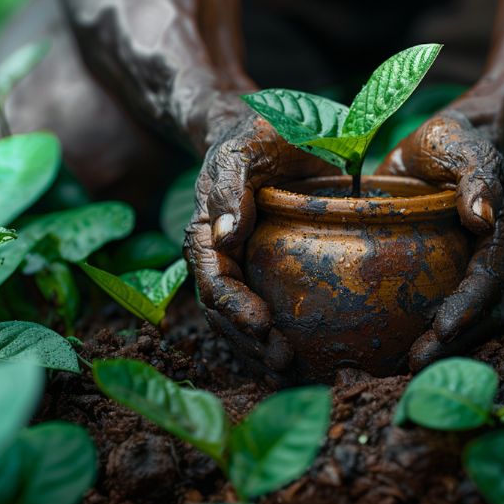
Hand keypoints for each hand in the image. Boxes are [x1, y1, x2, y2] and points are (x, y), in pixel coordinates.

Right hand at [184, 115, 339, 376]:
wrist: (267, 132)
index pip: (213, 279)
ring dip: (258, 350)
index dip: (234, 307)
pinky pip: (262, 312)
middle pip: (223, 311)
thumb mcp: (245, 146)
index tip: (262, 326)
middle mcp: (219, 255)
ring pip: (238, 321)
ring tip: (288, 372)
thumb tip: (225, 236)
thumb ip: (230, 184)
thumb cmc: (257, 134)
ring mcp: (240, 268)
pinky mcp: (264, 274)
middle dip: (248, 341)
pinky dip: (272, 340)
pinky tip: (296, 363)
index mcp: (208, 231)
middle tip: (282, 362)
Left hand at [376, 111, 503, 371]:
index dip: (468, 307)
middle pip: (469, 310)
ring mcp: (451, 268)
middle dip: (447, 342)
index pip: (485, 279)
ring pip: (447, 314)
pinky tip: (379, 343)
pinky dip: (405, 325)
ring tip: (397, 367)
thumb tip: (484, 218)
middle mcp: (475, 259)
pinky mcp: (425, 270)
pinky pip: (419, 303)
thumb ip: (477, 178)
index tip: (443, 330)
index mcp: (493, 236)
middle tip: (415, 365)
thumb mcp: (465, 147)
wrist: (437, 141)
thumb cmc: (454, 140)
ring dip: (428, 343)